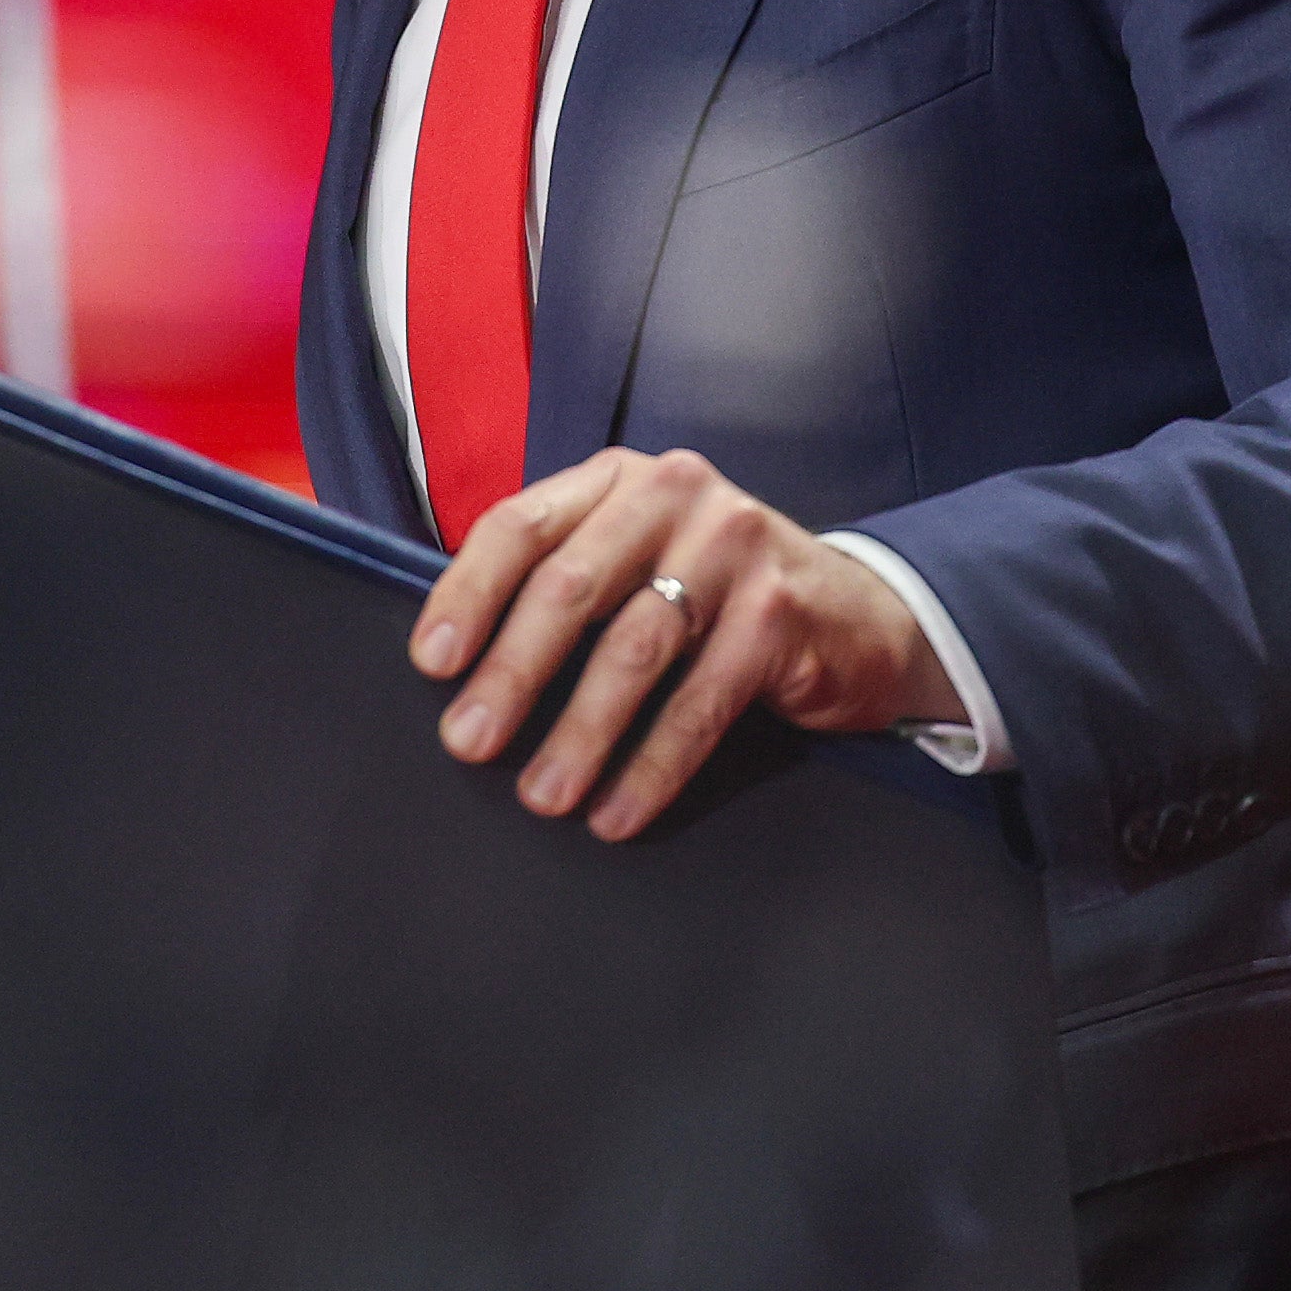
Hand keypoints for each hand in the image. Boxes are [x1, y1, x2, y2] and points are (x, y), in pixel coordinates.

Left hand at [411, 446, 955, 842]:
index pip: (521, 524)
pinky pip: (701, 703)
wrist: (858, 617)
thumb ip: (566, 579)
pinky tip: (619, 810)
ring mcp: (734, 546)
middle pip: (570, 586)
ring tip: (543, 794)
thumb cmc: (717, 596)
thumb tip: (458, 661)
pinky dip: (653, 765)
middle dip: (512, 673)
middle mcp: (674, 495)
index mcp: (619, 479)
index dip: (469, 594)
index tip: (432, 663)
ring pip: (635, 649)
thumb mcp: (640, 559)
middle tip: (469, 741)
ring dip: (580, 733)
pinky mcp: (780, 611)